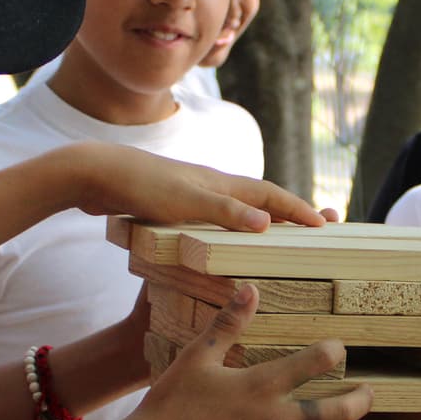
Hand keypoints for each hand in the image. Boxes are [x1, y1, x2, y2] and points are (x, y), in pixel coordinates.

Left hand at [56, 142, 323, 231]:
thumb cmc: (141, 186)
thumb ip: (226, 213)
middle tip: (310, 231)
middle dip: (287, 214)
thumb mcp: (187, 202)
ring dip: (259, 222)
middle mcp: (211, 186)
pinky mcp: (173, 206)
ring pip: (237, 210)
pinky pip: (214, 220)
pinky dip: (231, 230)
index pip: (271, 196)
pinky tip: (223, 245)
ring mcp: (192, 195)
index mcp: (221, 183)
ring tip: (275, 240)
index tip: (324, 225)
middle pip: (260, 200)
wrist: (96, 174)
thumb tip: (268, 223)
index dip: (298, 210)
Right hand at [123, 285, 388, 419]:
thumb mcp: (197, 357)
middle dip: (359, 401)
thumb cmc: (170, 404)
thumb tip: (251, 287)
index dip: (332, 352)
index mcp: (260, 386)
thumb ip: (228, 324)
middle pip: (334, 412)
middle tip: (371, 395)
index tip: (340, 348)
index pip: (312, 363)